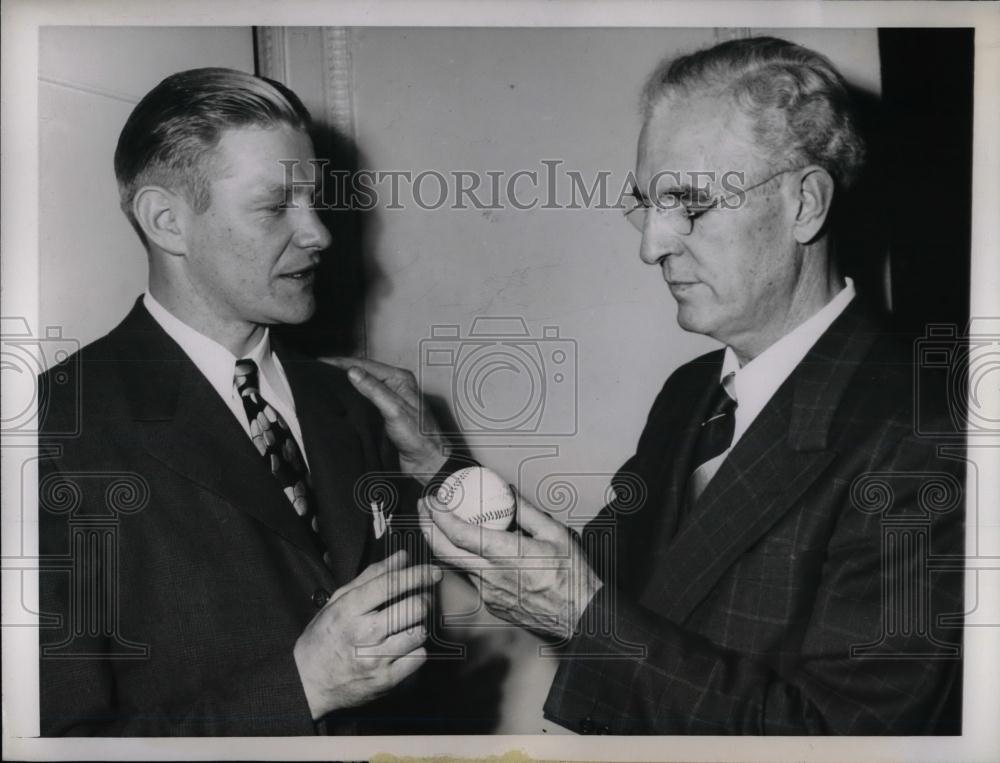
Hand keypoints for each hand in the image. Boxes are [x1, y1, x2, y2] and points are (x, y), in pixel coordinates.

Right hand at [293, 549, 440, 718]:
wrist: (308, 681)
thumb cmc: (325, 636)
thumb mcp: (339, 600)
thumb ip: (372, 576)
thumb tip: (402, 557)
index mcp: (349, 610)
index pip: (389, 585)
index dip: (416, 575)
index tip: (433, 571)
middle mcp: (363, 634)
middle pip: (412, 609)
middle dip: (423, 601)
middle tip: (420, 600)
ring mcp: (375, 659)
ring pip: (418, 633)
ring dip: (420, 625)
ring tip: (409, 625)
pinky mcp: (385, 680)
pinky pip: (418, 658)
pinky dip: (417, 650)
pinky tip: (405, 647)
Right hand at [329, 357, 449, 483]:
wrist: (425, 461)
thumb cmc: (419, 436)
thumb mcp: (395, 410)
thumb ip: (374, 390)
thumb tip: (352, 372)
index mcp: (400, 379)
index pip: (366, 365)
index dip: (342, 362)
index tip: (322, 362)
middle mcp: (393, 386)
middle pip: (362, 373)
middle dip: (340, 372)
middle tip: (317, 371)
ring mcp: (387, 400)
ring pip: (360, 388)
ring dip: (343, 386)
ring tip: (321, 383)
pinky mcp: (381, 414)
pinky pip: (361, 402)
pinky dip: (348, 400)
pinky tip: (336, 402)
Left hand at [417, 492, 601, 638]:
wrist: (580, 615)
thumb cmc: (572, 575)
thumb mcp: (555, 534)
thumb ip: (527, 511)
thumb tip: (508, 491)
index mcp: (506, 555)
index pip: (460, 534)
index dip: (440, 515)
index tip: (433, 499)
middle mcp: (491, 576)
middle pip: (444, 552)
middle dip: (427, 526)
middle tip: (424, 507)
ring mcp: (488, 593)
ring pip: (455, 566)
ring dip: (442, 543)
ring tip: (440, 522)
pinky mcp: (491, 604)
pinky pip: (472, 578)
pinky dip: (464, 560)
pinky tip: (469, 548)